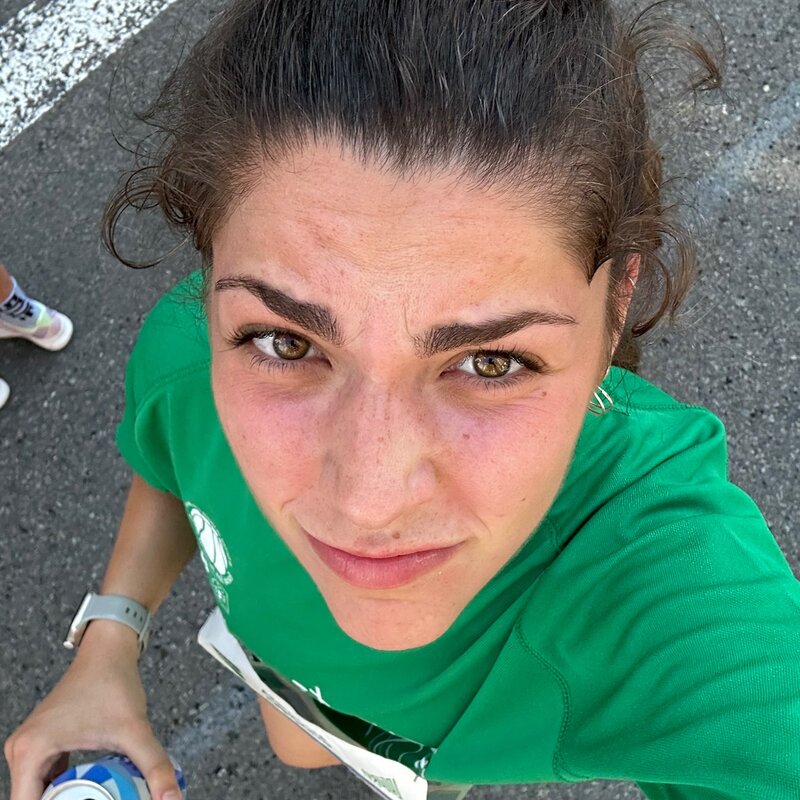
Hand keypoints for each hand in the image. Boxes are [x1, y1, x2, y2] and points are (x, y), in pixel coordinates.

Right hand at [4, 621, 181, 799]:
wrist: (109, 649)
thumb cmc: (113, 681)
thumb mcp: (135, 730)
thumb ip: (154, 768)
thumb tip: (172, 799)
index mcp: (30, 752)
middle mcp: (21, 751)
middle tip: (102, 799)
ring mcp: (29, 747)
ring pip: (40, 792)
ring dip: (66, 799)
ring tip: (98, 796)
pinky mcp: (42, 744)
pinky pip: (47, 780)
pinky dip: (66, 789)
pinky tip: (91, 792)